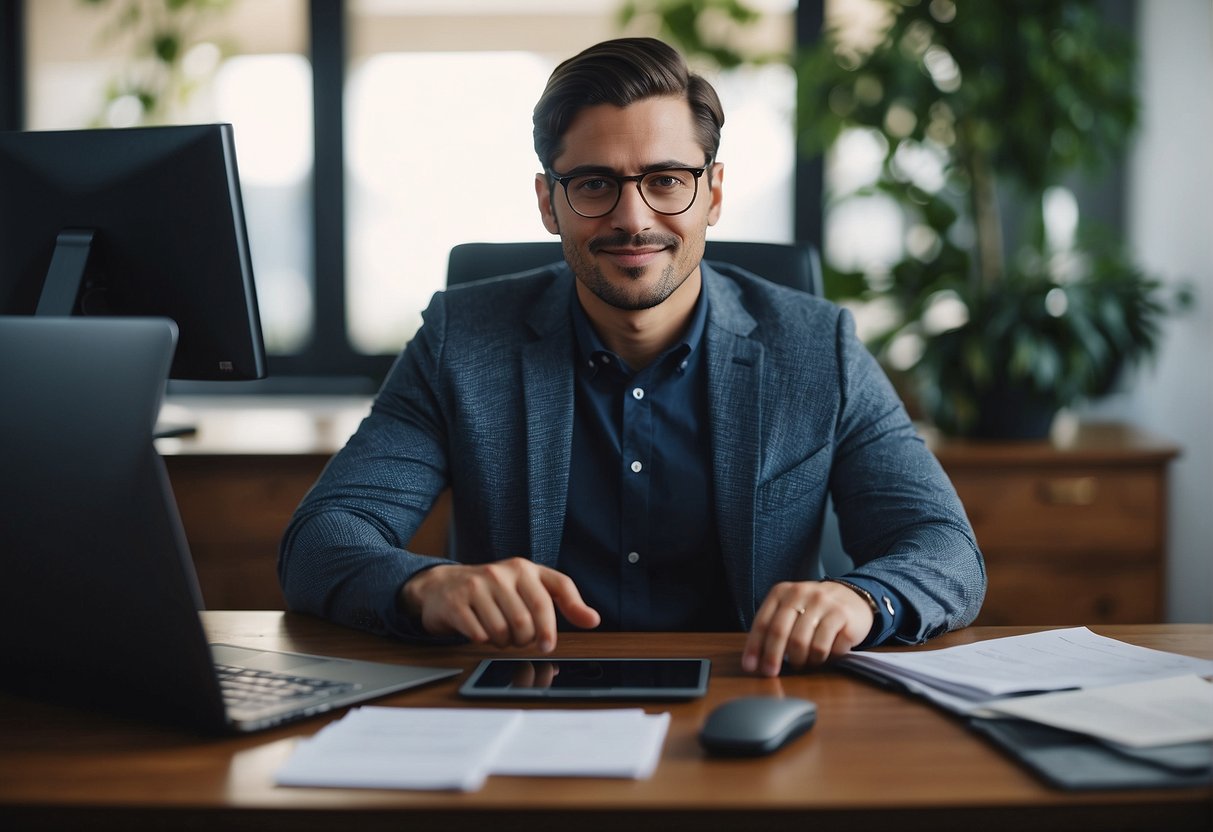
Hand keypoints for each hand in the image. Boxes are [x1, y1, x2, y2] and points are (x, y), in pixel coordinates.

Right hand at [400, 557, 599, 651]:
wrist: (441, 586)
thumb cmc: (493, 590)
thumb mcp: (528, 587)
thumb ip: (562, 601)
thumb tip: (593, 619)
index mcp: (525, 568)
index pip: (555, 591)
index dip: (556, 622)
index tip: (550, 645)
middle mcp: (502, 572)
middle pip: (527, 622)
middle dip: (524, 640)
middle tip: (518, 639)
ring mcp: (477, 585)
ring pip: (503, 632)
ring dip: (503, 643)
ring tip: (498, 633)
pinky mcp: (456, 602)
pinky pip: (479, 635)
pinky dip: (482, 641)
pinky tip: (479, 631)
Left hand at [741, 580, 873, 675]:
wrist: (852, 596)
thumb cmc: (813, 610)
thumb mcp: (790, 609)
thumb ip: (772, 628)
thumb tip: (754, 661)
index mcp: (782, 592)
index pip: (763, 622)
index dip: (754, 647)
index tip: (750, 667)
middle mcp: (802, 594)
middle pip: (781, 632)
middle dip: (773, 657)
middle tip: (771, 673)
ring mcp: (825, 604)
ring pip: (805, 644)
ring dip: (802, 661)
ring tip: (803, 662)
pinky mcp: (844, 617)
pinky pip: (828, 649)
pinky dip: (823, 659)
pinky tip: (823, 656)